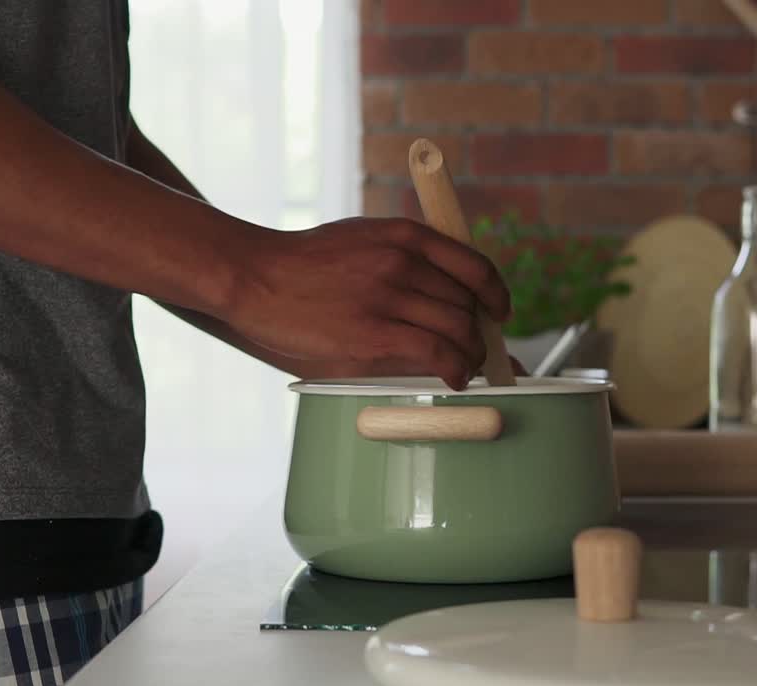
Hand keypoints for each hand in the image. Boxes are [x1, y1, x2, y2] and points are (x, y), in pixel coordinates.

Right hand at [226, 217, 510, 389]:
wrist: (256, 277)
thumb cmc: (303, 265)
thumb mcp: (361, 239)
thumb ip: (401, 256)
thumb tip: (441, 291)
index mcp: (404, 235)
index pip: (474, 265)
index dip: (496, 293)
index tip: (499, 311)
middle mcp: (404, 261)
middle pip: (468, 303)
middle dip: (481, 333)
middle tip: (478, 352)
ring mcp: (391, 296)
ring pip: (460, 329)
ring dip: (471, 356)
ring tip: (465, 369)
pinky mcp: (376, 333)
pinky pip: (438, 353)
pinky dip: (456, 370)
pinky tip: (453, 378)